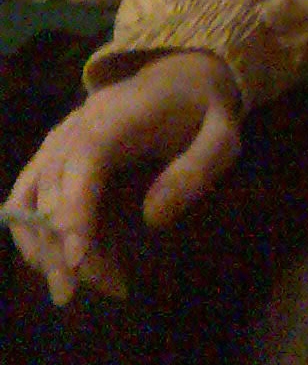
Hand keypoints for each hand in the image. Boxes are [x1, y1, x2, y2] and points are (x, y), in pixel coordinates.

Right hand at [5, 50, 241, 305]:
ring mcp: (59, 140)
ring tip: (78, 288)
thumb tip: (152, 219)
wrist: (181, 76)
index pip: (84, 161)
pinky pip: (26, 196)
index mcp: (118, 115)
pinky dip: (34, 234)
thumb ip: (196, 170)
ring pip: (28, 197)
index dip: (74, 211)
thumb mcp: (223, 136)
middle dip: (66, 247)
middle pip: (51, 189)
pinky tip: (64, 264)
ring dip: (43, 247)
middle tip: (105, 288)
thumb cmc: (203, 110)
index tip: (79, 261)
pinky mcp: (53, 155)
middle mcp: (77, 125)